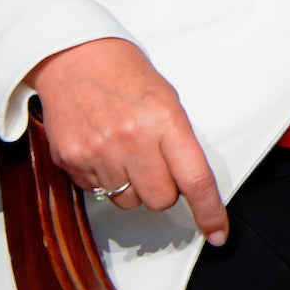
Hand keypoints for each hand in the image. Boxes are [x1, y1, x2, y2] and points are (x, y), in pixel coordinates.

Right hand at [25, 39, 229, 246]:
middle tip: (155, 162)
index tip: (218, 233)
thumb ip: (179, 141)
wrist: (72, 57)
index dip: (210, 212)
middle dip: (163, 190)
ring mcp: (98, 153)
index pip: (195, 179)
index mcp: (164, 120)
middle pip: (160, 200)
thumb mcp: (166, 99)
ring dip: (131, 186)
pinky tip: (101, 148)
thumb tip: (190, 182)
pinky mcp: (71, 161)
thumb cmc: (124, 73)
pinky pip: (97, 192)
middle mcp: (131, 140)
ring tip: (123, 150)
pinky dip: (104, 179)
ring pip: (128, 201)